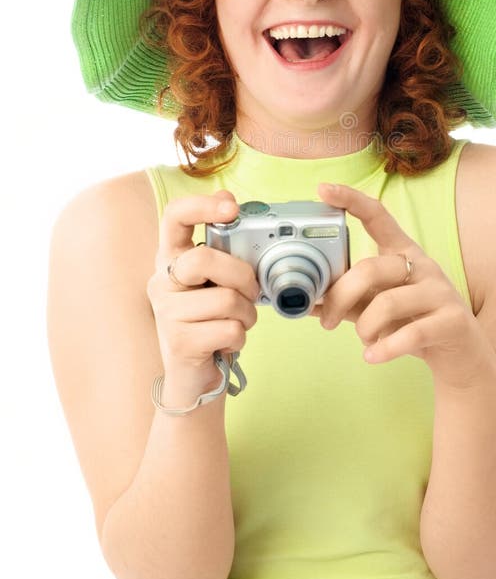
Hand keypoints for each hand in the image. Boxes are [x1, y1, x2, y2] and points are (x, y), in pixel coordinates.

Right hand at [147, 189, 259, 397]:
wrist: (196, 377)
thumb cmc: (212, 321)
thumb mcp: (218, 280)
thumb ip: (224, 248)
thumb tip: (231, 201)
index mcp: (173, 258)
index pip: (174, 217)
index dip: (201, 206)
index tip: (231, 207)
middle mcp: (162, 281)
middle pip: (203, 259)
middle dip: (241, 276)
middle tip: (251, 292)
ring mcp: (166, 313)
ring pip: (226, 299)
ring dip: (247, 314)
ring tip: (237, 322)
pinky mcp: (180, 343)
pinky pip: (229, 330)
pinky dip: (240, 337)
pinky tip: (227, 343)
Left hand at [313, 183, 495, 390]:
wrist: (463, 356)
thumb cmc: (414, 323)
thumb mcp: (377, 307)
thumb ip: (347, 300)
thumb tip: (305, 302)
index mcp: (402, 253)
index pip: (378, 216)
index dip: (351, 200)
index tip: (323, 189)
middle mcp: (423, 265)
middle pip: (371, 268)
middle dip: (340, 296)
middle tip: (326, 321)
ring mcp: (441, 291)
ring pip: (388, 303)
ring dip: (365, 328)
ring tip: (364, 342)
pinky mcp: (453, 321)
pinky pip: (410, 333)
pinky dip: (384, 349)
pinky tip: (373, 357)